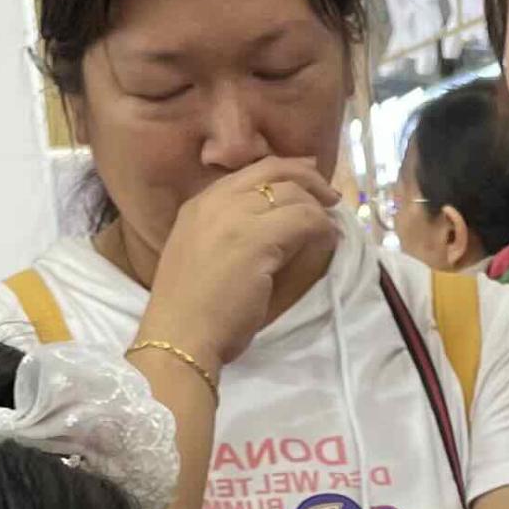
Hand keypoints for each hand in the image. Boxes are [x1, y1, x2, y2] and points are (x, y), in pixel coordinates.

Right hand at [139, 155, 341, 370]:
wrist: (179, 337)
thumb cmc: (190, 311)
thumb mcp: (202, 255)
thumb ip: (227, 232)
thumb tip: (269, 222)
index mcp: (199, 205)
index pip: (250, 172)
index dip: (285, 171)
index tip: (307, 181)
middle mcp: (216, 202)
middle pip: (274, 171)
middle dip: (308, 179)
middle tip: (330, 197)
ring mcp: (236, 217)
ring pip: (292, 193)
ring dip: (317, 208)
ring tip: (328, 226)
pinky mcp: (258, 238)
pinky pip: (305, 219)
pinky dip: (322, 227)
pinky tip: (328, 241)